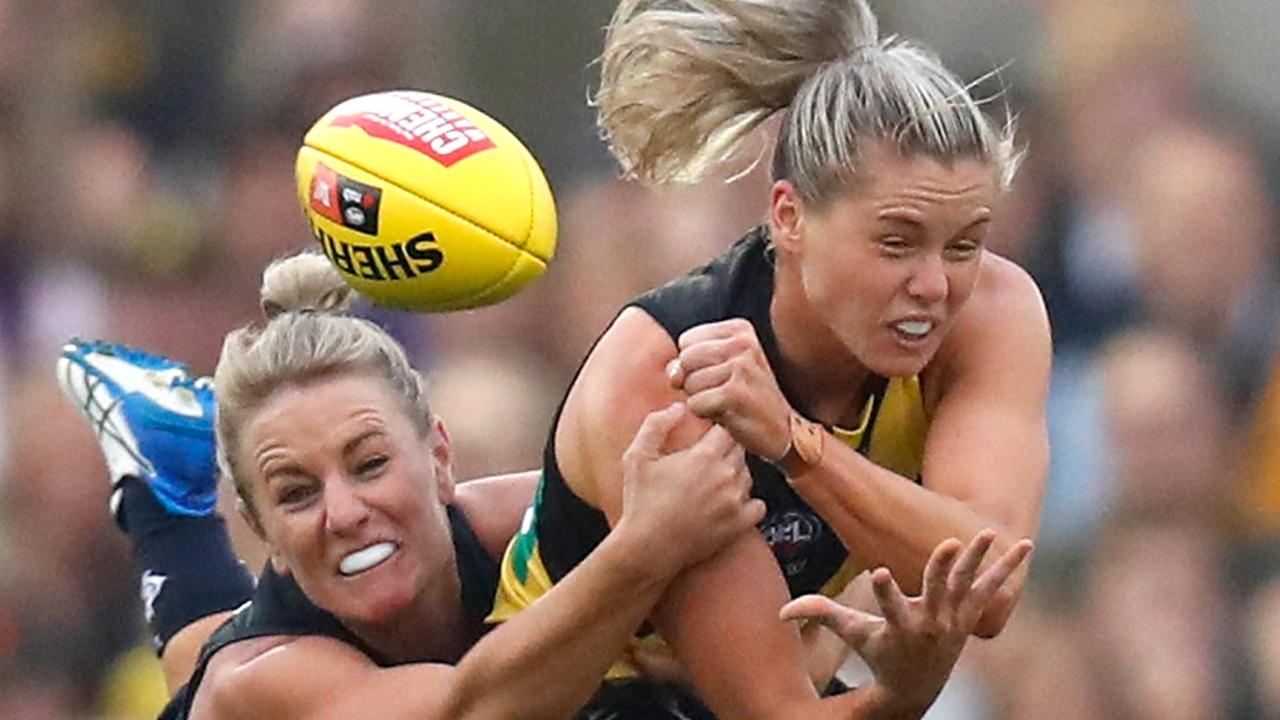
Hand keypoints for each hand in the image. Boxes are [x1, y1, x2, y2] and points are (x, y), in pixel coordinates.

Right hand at [618, 402, 766, 575]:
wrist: (648, 548)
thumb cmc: (641, 503)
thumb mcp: (637, 457)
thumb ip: (656, 425)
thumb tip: (678, 408)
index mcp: (704, 457)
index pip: (726, 430)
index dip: (715, 431)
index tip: (703, 438)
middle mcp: (725, 477)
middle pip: (739, 451)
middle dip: (724, 451)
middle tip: (705, 460)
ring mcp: (735, 502)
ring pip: (748, 476)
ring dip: (735, 475)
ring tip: (713, 482)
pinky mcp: (739, 525)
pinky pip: (758, 505)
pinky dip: (748, 503)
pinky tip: (729, 503)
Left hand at [668, 318, 791, 460]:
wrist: (780, 430)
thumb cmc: (744, 397)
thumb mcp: (720, 368)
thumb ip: (689, 362)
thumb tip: (673, 374)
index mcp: (740, 329)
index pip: (686, 341)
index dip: (693, 364)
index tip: (719, 375)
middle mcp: (742, 343)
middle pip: (685, 360)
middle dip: (694, 381)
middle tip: (721, 391)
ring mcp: (740, 367)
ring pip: (689, 383)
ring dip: (701, 399)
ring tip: (727, 402)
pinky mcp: (735, 394)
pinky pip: (695, 404)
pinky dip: (705, 414)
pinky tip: (727, 414)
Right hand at [779, 530, 1033, 715]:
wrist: (918, 686)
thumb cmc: (879, 654)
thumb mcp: (853, 636)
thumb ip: (821, 616)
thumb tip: (783, 611)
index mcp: (899, 627)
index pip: (888, 607)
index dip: (884, 591)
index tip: (879, 572)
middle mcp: (931, 622)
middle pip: (938, 590)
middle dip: (943, 568)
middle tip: (950, 544)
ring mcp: (955, 618)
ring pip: (969, 583)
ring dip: (980, 558)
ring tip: (987, 532)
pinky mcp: (970, 614)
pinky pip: (991, 587)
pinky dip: (1007, 567)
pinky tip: (1026, 545)